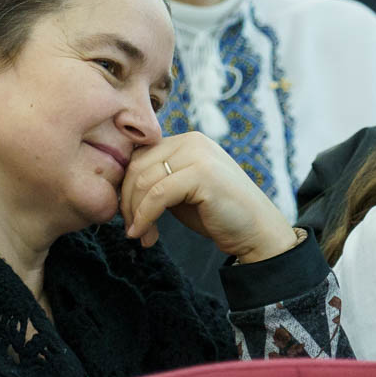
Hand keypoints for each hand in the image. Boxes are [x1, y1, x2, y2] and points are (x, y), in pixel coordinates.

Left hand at [119, 132, 297, 261]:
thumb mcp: (181, 193)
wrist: (257, 231)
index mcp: (186, 141)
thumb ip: (157, 182)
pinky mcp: (202, 173)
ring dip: (135, 213)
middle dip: (127, 202)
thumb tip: (118, 190)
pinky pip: (157, 195)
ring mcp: (198, 154)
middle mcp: (192, 141)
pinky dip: (144, 217)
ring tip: (140, 235)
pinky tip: (143, 234)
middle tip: (131, 230)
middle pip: (136, 166)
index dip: (125, 188)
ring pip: (144, 181)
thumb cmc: (218, 215)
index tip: (128, 216)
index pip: (138, 157)